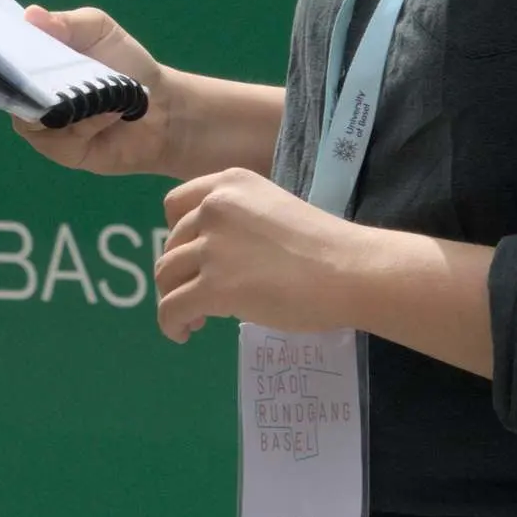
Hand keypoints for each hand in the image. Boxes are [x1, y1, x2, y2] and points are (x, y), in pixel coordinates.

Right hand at [7, 6, 191, 174]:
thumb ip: (67, 23)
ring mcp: (42, 126)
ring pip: (30, 116)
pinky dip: (86, 123)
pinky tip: (110, 113)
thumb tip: (30, 15)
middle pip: (7, 89)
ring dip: (64, 102)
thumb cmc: (126, 64)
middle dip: (24, 78)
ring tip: (96, 91)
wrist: (162, 106)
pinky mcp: (60, 150)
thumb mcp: (99, 30)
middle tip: (48, 67)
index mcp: (32, 64)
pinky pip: (58, 138)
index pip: (1, 58)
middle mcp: (30, 95)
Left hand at [154, 169, 399, 345]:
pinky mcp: (214, 287)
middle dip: (181, 272)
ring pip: (166, 276)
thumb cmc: (324, 247)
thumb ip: (239, 223)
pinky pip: (171, 308)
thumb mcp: (272, 211)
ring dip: (175, 298)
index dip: (177, 235)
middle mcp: (213, 208)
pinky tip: (185, 333)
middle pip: (171, 245)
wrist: (349, 271)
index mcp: (230, 184)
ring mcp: (212, 247)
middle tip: (201, 294)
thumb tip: (216, 257)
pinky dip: (170, 324)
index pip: (175, 205)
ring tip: (197, 317)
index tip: (194, 256)